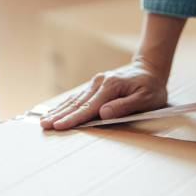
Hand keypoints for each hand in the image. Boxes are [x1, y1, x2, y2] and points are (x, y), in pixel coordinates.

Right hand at [40, 61, 167, 129]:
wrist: (150, 69)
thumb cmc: (152, 88)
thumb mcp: (146, 98)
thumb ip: (125, 106)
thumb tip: (103, 114)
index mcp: (111, 86)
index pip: (89, 107)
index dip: (73, 118)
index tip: (59, 126)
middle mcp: (100, 82)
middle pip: (77, 103)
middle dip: (59, 115)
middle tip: (44, 125)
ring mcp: (96, 82)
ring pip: (74, 99)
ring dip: (59, 110)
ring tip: (44, 120)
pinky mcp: (95, 85)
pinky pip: (78, 96)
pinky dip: (65, 104)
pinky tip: (55, 110)